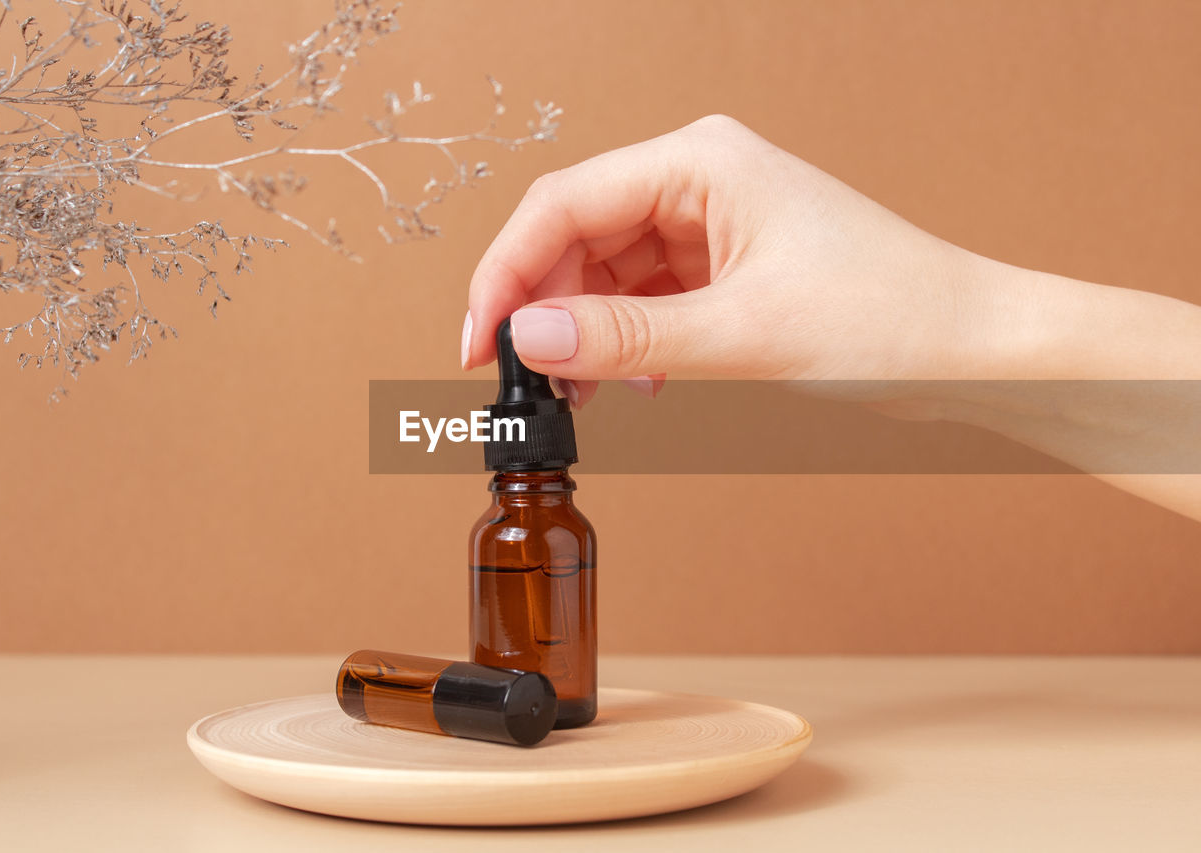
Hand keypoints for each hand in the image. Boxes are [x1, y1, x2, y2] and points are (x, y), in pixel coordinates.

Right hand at [463, 114, 992, 405]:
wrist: (974, 352)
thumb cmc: (889, 318)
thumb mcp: (743, 332)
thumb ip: (626, 336)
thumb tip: (529, 340)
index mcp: (699, 161)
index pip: (563, 203)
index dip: (507, 274)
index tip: (478, 344)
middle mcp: (698, 181)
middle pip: (575, 236)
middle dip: (542, 310)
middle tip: (524, 383)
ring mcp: (711, 224)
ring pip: (605, 272)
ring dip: (583, 333)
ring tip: (581, 395)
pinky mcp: (725, 267)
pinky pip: (644, 299)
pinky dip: (626, 343)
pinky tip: (636, 384)